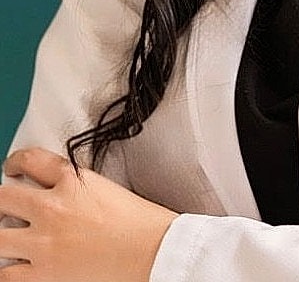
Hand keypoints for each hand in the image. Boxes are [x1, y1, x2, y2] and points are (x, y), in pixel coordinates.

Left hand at [0, 147, 176, 281]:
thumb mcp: (106, 186)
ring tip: (8, 238)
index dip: (15, 162)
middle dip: (2, 200)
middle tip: (5, 206)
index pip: (30, 160)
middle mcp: (52, 207)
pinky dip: (6, 269)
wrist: (152, 250)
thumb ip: (76, 185)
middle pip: (3, 196)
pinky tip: (13, 266)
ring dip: (1, 235)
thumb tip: (57, 190)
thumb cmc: (139, 220)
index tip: (12, 168)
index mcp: (72, 180)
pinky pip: (5, 273)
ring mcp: (44, 242)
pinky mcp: (44, 273)